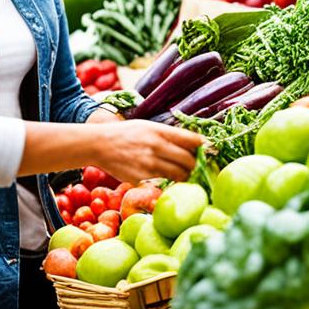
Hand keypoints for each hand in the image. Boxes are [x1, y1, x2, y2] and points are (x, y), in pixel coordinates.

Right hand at [88, 120, 203, 183]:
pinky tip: (164, 178)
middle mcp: (156, 146)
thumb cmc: (125, 134)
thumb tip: (192, 143)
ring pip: (178, 174)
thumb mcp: (147, 126)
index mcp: (159, 130)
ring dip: (184, 176)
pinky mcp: (142, 177)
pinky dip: (167, 182)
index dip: (203, 147)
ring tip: (184, 175)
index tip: (208, 151)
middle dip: (196, 166)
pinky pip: (162, 182)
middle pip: (189, 161)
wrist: (99, 144)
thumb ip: (167, 135)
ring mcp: (149, 163)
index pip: (191, 140)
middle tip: (198, 168)